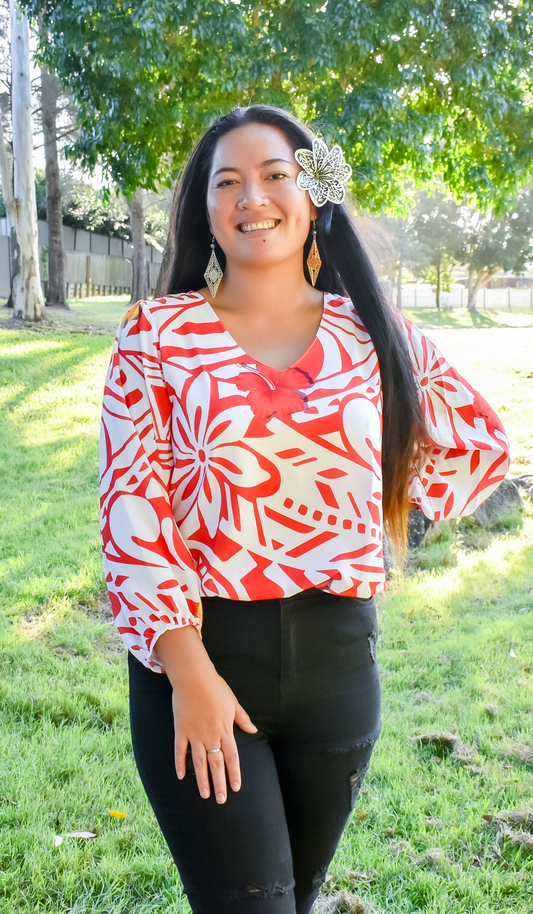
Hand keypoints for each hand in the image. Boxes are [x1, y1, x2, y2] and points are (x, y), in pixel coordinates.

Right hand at [153, 625, 256, 802]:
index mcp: (225, 729)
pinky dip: (180, 764)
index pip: (232, 757)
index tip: (236, 788)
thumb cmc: (215, 687)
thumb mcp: (233, 702)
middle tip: (221, 800)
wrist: (194, 677)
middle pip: (216, 764)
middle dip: (220, 783)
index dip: (234, 773)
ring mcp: (195, 735)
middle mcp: (211, 736)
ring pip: (200, 762)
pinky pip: (180, 751)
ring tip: (205, 795)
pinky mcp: (181, 730)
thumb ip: (242, 719)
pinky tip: (181, 776)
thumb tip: (253, 730)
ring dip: (202, 780)